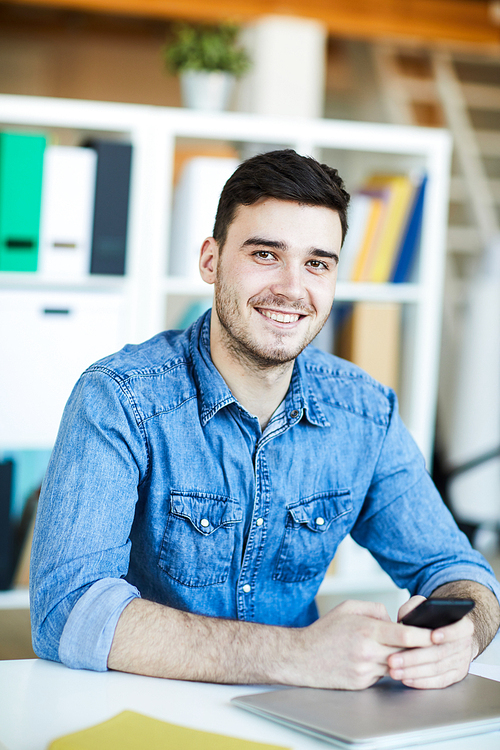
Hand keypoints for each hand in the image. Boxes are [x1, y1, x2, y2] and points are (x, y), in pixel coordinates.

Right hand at [294, 599, 432, 689]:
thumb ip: (375, 608)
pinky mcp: (362, 683)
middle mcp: (367, 652)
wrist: (302, 657)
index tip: (438, 634)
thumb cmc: (325, 631)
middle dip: (420, 649)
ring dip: (403, 659)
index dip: (424, 635)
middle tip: (434, 644)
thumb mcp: (348, 607)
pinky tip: (382, 659)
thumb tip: (394, 618)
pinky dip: (386, 666)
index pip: (404, 635)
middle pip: (405, 653)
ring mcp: (365, 670)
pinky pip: (383, 674)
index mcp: (366, 630)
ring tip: (408, 651)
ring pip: (396, 665)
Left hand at [387, 596, 475, 688]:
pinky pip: (439, 681)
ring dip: (413, 671)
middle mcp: (464, 644)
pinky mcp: (456, 676)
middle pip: (441, 652)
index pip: (461, 628)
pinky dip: (421, 681)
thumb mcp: (425, 607)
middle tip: (394, 660)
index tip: (432, 636)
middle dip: (415, 657)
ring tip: (395, 670)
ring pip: (437, 669)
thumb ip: (416, 607)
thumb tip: (407, 616)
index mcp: (462, 625)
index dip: (448, 633)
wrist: (449, 635)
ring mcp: (461, 661)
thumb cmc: (433, 621)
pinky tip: (406, 678)